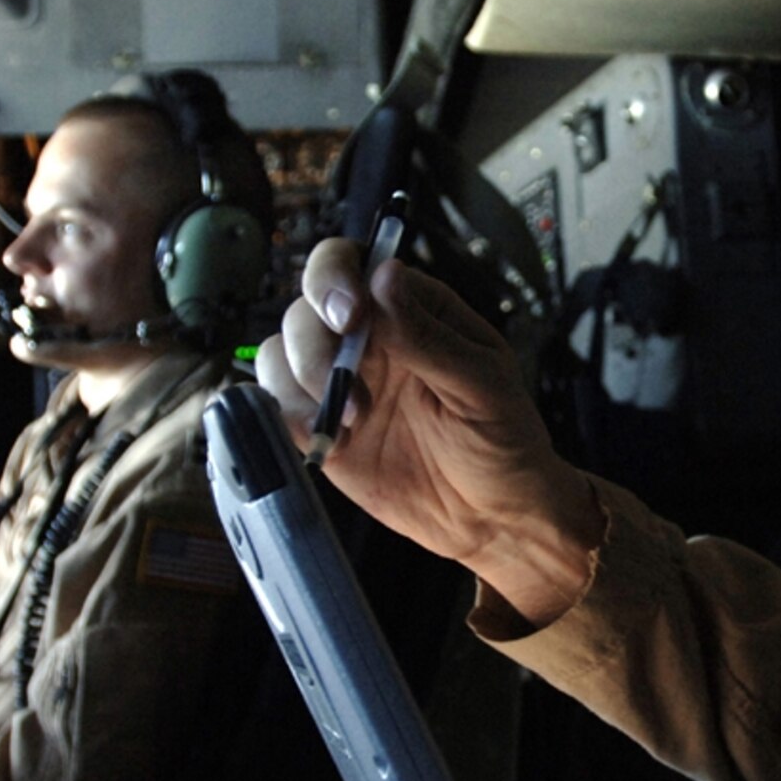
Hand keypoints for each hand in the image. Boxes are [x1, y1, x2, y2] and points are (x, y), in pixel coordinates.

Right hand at [257, 244, 601, 623]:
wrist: (491, 517)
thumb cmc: (503, 440)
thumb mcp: (481, 385)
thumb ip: (428, 336)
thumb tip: (385, 275)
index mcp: (411, 310)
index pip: (352, 263)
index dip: (334, 277)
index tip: (348, 315)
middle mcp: (368, 337)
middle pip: (305, 307)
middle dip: (313, 341)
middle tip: (346, 381)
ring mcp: (340, 382)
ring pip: (280, 351)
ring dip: (301, 381)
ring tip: (352, 421)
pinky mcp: (320, 428)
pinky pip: (277, 404)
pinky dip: (287, 415)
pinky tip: (332, 440)